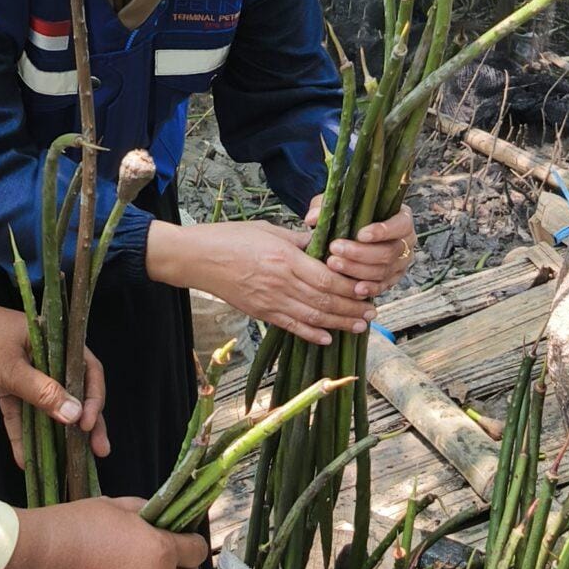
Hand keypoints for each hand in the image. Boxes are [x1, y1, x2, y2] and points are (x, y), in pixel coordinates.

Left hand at [0, 288, 109, 464]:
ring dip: (57, 433)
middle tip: (99, 450)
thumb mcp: (9, 366)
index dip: (92, 399)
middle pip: (73, 392)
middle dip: (85, 423)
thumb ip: (41, 391)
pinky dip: (23, 434)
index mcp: (55, 341)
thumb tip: (74, 416)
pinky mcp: (8, 386)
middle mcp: (46, 357)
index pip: (86, 371)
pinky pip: (21, 413)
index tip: (87, 424)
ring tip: (73, 460)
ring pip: (48, 407)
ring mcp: (27, 373)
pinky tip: (26, 459)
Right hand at [0, 496, 207, 568]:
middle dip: (181, 565)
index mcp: (160, 551)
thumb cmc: (72, 528)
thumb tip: (158, 519)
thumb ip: (144, 513)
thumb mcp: (114, 506)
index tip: (184, 538)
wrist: (35, 563)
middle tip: (166, 556)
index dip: (191, 541)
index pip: (196, 550)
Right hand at [147, 217, 378, 346]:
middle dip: (352, 308)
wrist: (196, 258)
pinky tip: (326, 338)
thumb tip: (324, 245)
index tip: (368, 289)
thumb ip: (299, 240)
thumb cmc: (230, 238)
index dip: (351, 287)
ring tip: (359, 326)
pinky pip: (290, 326)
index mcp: (285, 258)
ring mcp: (270, 300)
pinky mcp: (260, 312)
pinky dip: (310, 334)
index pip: (327, 277)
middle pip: (325, 300)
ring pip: (312, 316)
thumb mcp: (268, 230)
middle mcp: (281, 283)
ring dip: (339, 323)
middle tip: (372, 312)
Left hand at [306, 197, 417, 298]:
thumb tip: (312, 218)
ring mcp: (401, 263)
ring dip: (358, 270)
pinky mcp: (392, 279)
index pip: (401, 225)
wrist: (353, 233)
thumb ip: (326, 207)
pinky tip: (354, 289)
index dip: (383, 231)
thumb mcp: (339, 205)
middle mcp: (406, 242)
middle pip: (389, 251)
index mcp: (402, 218)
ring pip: (384, 271)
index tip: (360, 234)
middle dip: (361, 253)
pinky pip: (383, 287)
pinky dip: (369, 288)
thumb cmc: (350, 215)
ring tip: (334, 264)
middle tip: (335, 249)